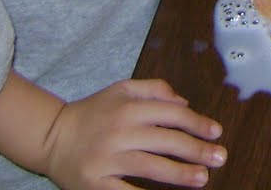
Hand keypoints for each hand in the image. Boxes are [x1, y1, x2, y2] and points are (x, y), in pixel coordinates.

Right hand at [40, 79, 224, 189]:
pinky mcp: (94, 183)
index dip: (197, 123)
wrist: (51, 137)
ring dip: (179, 174)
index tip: (216, 133)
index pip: (172, 114)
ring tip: (202, 179)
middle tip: (220, 158)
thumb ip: (154, 90)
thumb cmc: (93, 113)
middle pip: (165, 141)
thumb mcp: (122, 90)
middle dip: (196, 150)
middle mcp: (119, 131)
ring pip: (149, 166)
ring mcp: (107, 159)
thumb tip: (184, 103)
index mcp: (129, 107)